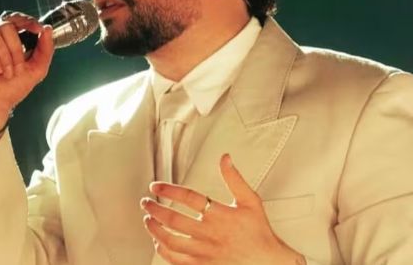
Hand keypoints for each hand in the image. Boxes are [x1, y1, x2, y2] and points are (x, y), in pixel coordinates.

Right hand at [0, 11, 53, 133]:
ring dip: (2, 55)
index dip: (26, 21)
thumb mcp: (37, 70)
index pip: (15, 19)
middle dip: (15, 49)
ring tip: (4, 72)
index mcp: (9, 38)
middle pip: (4, 26)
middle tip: (16, 68)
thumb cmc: (13, 88)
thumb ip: (45, 49)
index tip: (38, 29)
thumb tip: (48, 29)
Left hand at [140, 154, 304, 264]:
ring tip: (147, 220)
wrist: (266, 261)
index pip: (188, 197)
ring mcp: (204, 252)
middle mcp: (210, 233)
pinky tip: (158, 242)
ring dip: (154, 229)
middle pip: (173, 219)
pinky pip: (176, 260)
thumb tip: (225, 158)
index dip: (168, 190)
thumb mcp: (250, 200)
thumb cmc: (258, 231)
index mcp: (220, 214)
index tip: (155, 186)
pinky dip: (163, 251)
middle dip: (154, 209)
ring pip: (170, 241)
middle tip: (146, 202)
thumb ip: (234, 178)